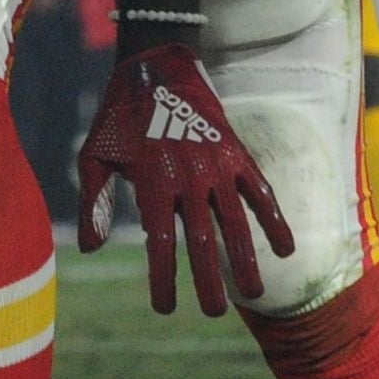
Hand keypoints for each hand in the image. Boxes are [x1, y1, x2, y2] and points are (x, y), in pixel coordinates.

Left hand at [75, 44, 296, 315]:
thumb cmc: (119, 116)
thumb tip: (92, 249)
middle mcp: (188, 175)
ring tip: (253, 293)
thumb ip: (95, 202)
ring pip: (236, 221)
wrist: (156, 65)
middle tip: (214, 313)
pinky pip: (261, 191)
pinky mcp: (236, 152)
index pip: (159, 241)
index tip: (165, 308)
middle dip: (209, 280)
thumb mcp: (94, 155)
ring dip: (246, 259)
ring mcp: (217, 164)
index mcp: (152, 179)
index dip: (163, 277)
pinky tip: (286, 249)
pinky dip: (275, 220)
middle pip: (203, 239)